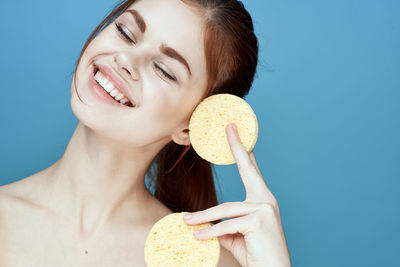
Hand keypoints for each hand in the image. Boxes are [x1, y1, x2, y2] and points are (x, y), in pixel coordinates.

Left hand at [183, 123, 290, 266]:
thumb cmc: (257, 254)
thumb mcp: (236, 236)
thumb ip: (223, 225)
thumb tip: (203, 224)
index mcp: (262, 199)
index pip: (251, 170)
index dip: (243, 151)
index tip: (236, 132)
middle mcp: (266, 199)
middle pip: (247, 168)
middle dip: (237, 146)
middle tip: (228, 127)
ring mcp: (264, 208)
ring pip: (225, 208)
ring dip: (202, 217)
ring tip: (185, 220)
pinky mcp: (259, 220)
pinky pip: (226, 225)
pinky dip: (210, 233)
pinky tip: (196, 236)